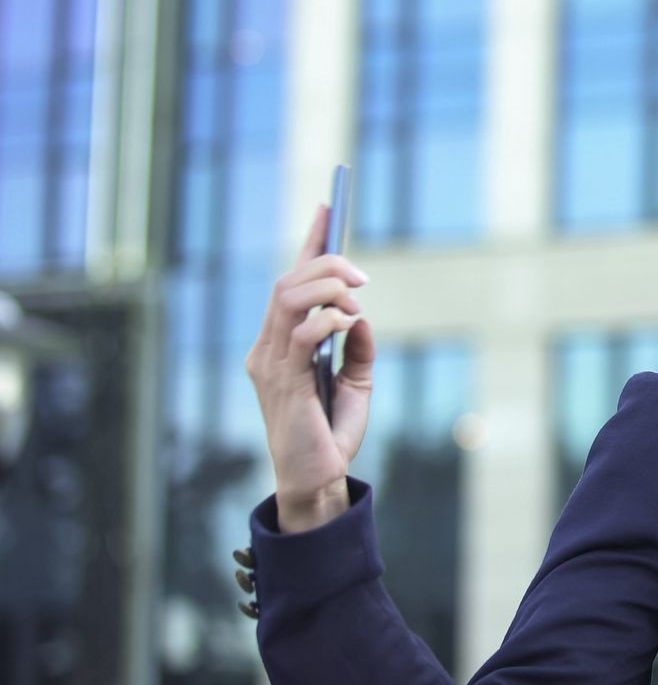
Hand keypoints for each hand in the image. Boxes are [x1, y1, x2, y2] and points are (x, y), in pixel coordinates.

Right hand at [245, 202, 377, 531]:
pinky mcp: (281, 381)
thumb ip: (359, 347)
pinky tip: (349, 322)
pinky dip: (328, 319)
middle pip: (287, 282)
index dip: (310, 242)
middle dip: (327, 263)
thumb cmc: (332, 431)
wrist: (319, 478)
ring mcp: (268, 363)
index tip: (329, 207)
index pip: (291, 281)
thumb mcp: (357, 381)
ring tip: (357, 299)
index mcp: (280, 342)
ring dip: (328, 287)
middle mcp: (266, 347)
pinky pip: (299, 334)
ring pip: (288, 298)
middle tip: (363, 275)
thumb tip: (361, 315)